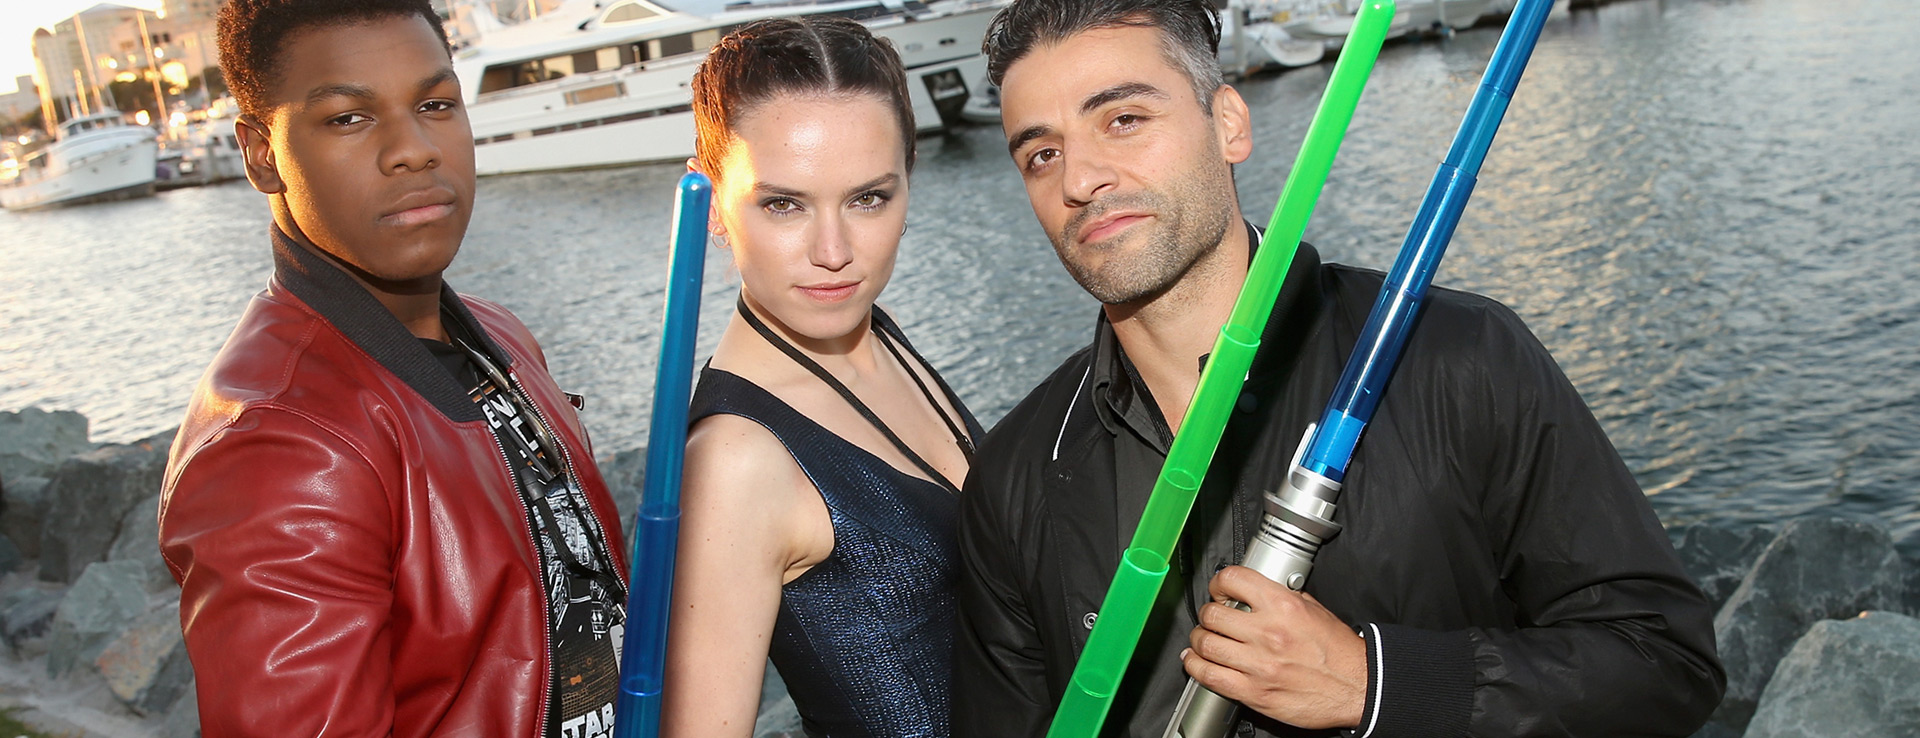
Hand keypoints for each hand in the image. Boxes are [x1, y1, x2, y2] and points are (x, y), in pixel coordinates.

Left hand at [1180, 565, 1367, 729]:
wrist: (1359, 687)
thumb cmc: (1340, 652)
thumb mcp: (1314, 609)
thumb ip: (1283, 597)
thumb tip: (1258, 591)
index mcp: (1284, 606)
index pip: (1233, 580)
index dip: (1219, 582)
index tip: (1219, 589)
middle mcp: (1268, 633)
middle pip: (1212, 614)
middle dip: (1208, 613)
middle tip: (1212, 617)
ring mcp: (1259, 664)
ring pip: (1205, 644)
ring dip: (1199, 640)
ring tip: (1203, 639)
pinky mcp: (1254, 692)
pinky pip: (1210, 676)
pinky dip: (1195, 666)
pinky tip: (1196, 661)